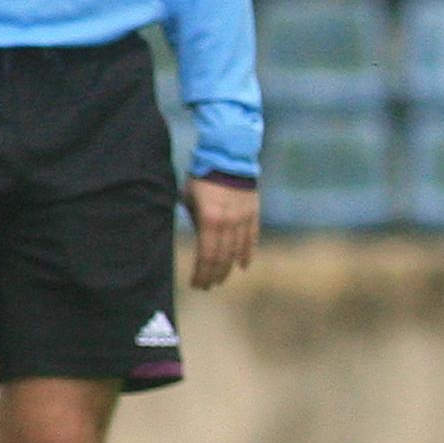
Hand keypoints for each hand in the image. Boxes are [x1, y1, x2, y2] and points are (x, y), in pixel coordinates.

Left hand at [185, 175, 260, 290]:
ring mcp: (243, 220)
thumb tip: (193, 236)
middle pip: (222, 258)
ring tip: (221, 279)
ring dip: (228, 268)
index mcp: (209, 221)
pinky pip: (252, 239)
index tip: (196, 284)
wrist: (228, 157)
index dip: (201, 273)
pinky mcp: (253, 214)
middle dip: (213, 275)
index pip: (206, 256)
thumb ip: (194, 219)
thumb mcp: (189, 198)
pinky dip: (247, 254)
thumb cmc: (203, 176)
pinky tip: (243, 266)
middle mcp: (228, 224)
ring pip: (236, 252)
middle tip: (207, 286)